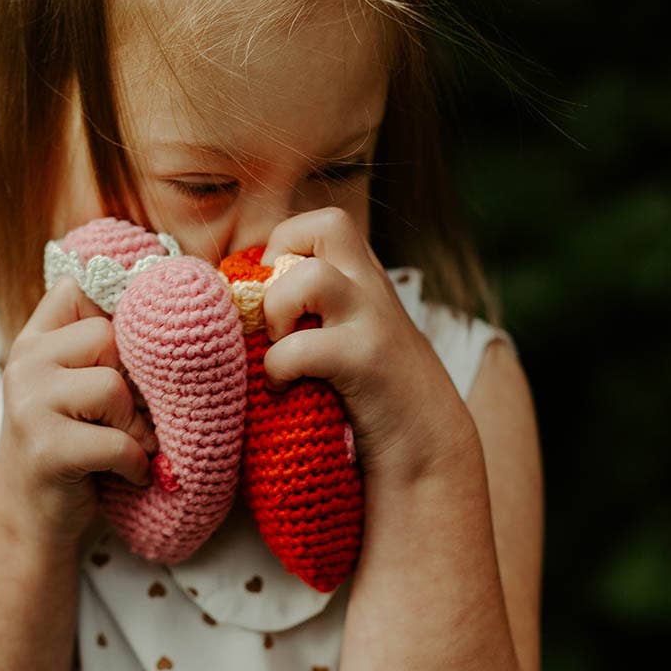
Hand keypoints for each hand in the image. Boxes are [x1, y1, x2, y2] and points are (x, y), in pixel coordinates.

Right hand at [0, 275, 159, 550]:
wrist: (30, 522)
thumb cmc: (75, 447)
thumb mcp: (81, 387)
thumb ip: (107, 348)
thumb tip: (185, 306)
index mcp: (37, 338)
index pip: (82, 286)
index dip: (122, 308)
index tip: (140, 344)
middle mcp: (25, 360)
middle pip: (110, 337)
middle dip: (134, 382)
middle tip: (133, 418)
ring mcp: (29, 403)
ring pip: (113, 386)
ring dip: (135, 425)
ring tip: (130, 447)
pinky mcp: (44, 448)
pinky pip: (116, 441)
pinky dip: (134, 463)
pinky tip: (128, 474)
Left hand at [260, 206, 477, 482]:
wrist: (430, 446)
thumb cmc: (373, 395)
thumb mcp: (349, 335)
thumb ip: (315, 312)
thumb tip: (240, 308)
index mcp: (364, 278)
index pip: (320, 225)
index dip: (283, 247)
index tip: (269, 292)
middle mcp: (371, 288)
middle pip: (328, 223)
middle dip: (283, 254)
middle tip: (275, 305)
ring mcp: (372, 320)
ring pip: (313, 276)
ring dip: (278, 310)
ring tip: (277, 346)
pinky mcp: (366, 361)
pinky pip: (302, 347)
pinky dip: (278, 367)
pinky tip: (282, 388)